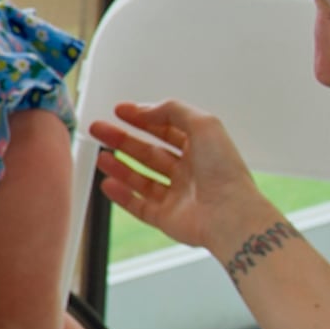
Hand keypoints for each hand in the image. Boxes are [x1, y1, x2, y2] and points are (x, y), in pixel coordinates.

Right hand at [86, 98, 275, 258]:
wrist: (229, 214)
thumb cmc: (225, 172)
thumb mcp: (204, 124)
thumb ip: (173, 111)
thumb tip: (146, 110)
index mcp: (201, 150)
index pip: (166, 130)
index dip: (143, 118)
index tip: (121, 111)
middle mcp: (189, 172)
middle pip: (149, 153)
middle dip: (123, 140)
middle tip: (100, 130)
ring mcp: (177, 196)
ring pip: (142, 179)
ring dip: (120, 167)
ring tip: (101, 156)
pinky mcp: (167, 218)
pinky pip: (139, 206)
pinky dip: (122, 196)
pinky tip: (108, 184)